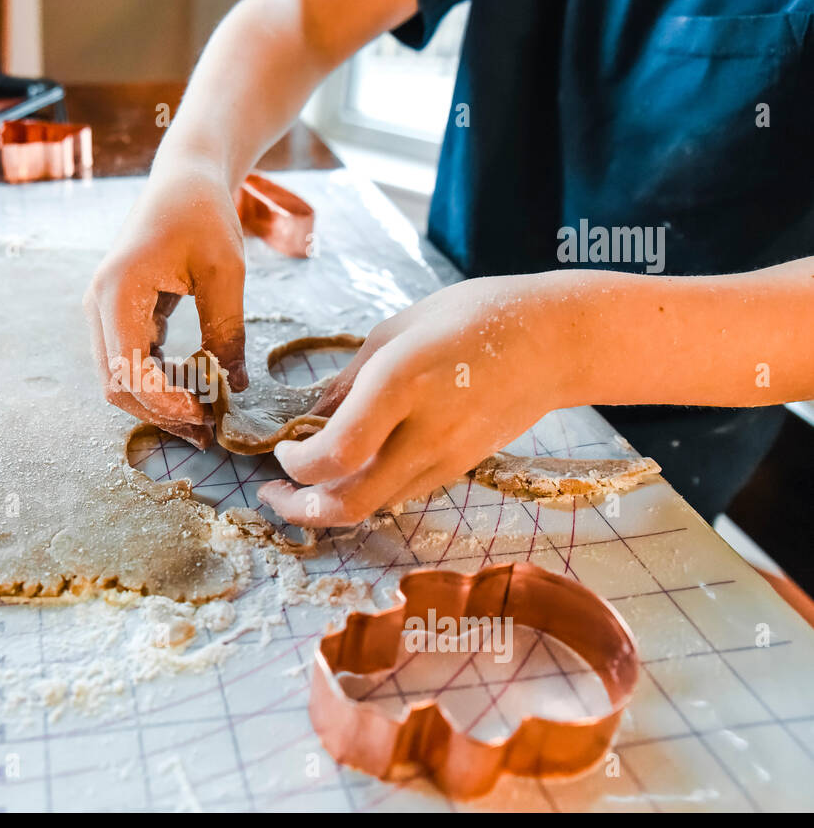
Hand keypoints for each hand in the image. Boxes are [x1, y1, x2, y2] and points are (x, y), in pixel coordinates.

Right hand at [84, 161, 248, 446]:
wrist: (184, 178)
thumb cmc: (204, 214)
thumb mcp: (225, 272)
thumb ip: (226, 330)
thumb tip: (235, 387)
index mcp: (118, 291)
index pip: (128, 370)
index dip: (165, 402)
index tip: (207, 415)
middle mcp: (99, 305)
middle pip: (115, 384)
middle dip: (160, 413)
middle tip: (208, 432)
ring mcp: (104, 311)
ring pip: (119, 379)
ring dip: (158, 403)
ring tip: (205, 418)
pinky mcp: (118, 314)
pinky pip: (130, 361)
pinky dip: (159, 383)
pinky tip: (195, 390)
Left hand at [259, 275, 577, 525]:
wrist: (555, 340)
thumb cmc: (473, 318)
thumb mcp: (395, 333)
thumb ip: (346, 382)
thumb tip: (305, 419)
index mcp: (400, 383)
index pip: (335, 454)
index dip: (296, 465)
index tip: (280, 449)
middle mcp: (423, 430)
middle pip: (350, 503)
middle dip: (300, 510)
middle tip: (273, 496)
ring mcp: (447, 457)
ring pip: (373, 505)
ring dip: (330, 504)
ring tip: (302, 485)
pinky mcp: (460, 469)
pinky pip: (399, 493)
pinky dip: (365, 490)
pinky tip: (348, 471)